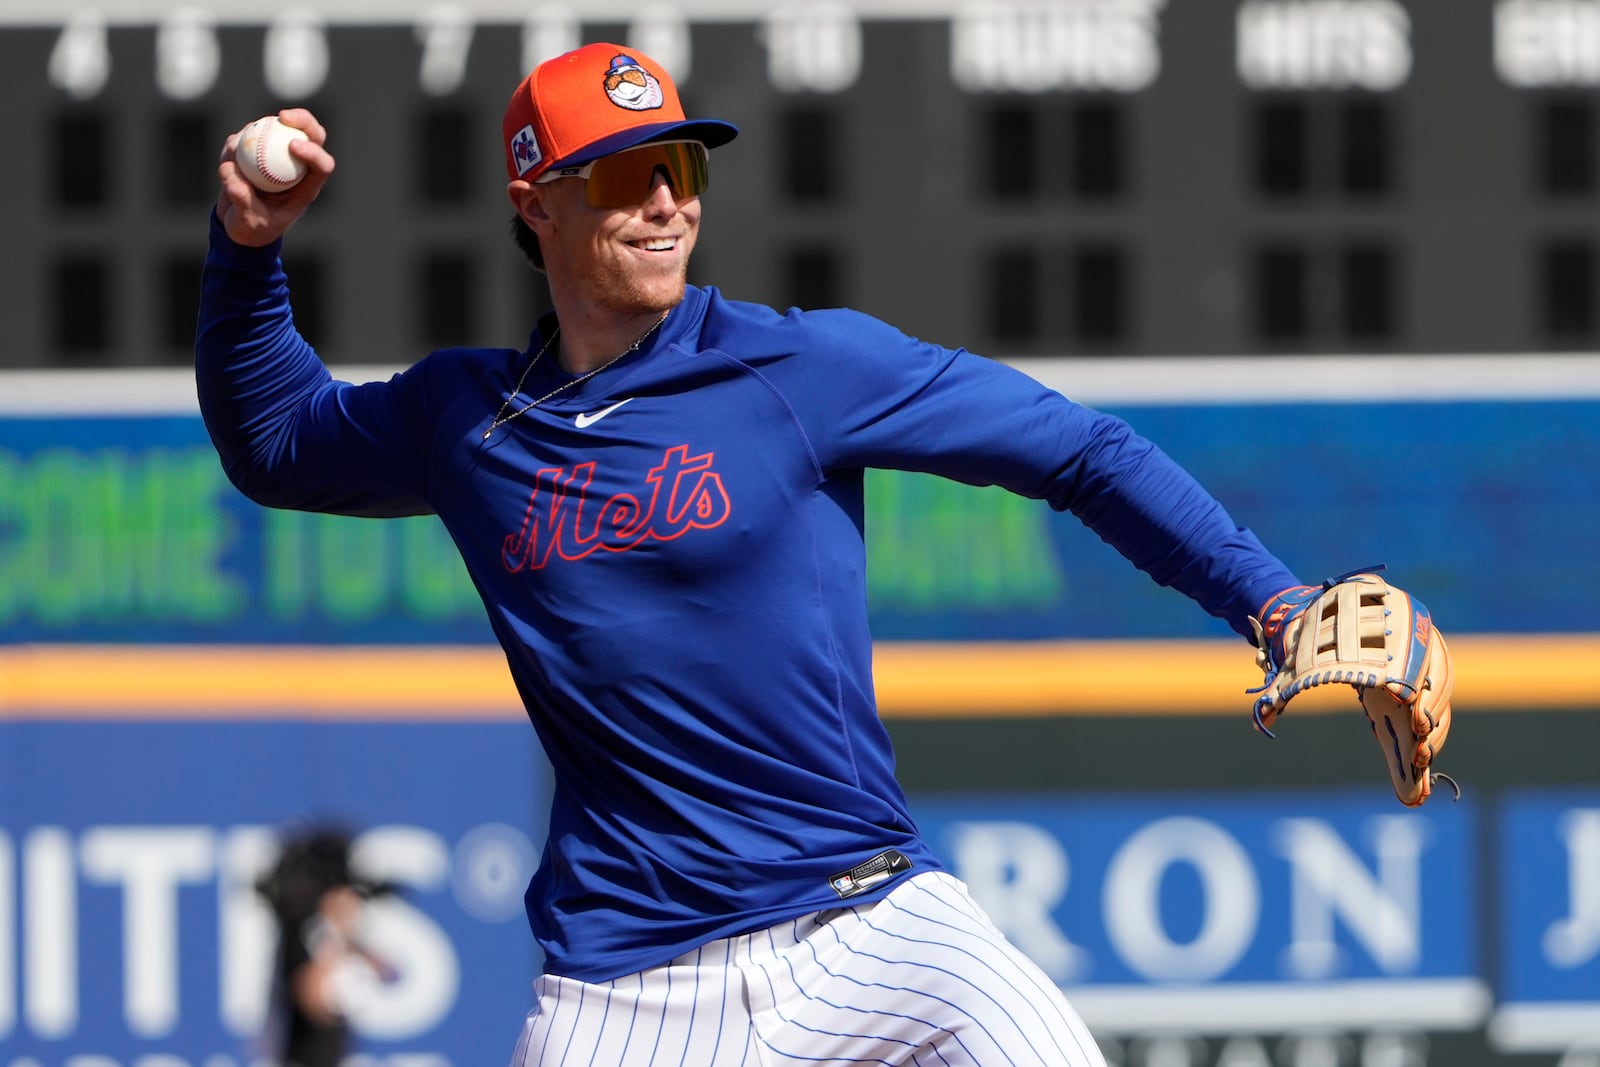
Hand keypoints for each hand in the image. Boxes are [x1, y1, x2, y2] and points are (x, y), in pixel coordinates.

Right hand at [216, 108, 333, 246]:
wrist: (238, 225)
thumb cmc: (253, 229)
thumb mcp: (248, 223)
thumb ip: (242, 200)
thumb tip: (230, 172)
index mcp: (306, 187)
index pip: (322, 166)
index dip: (314, 152)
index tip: (293, 146)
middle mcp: (296, 167)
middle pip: (310, 135)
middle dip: (302, 120)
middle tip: (282, 117)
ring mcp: (277, 154)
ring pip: (276, 129)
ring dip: (255, 132)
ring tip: (233, 153)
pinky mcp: (256, 148)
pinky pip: (248, 135)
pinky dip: (236, 142)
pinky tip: (228, 155)